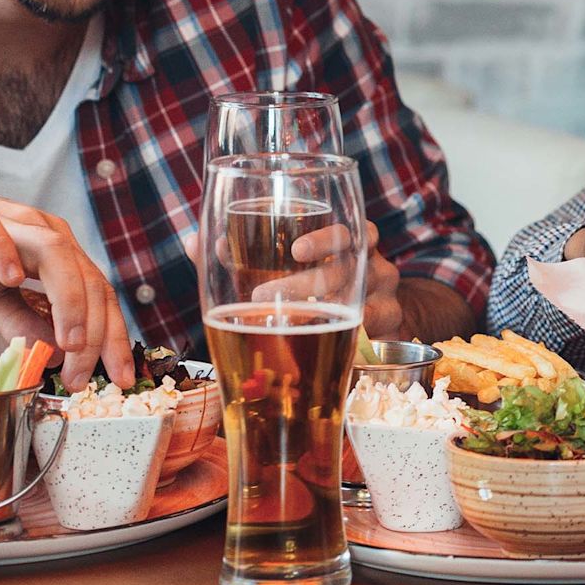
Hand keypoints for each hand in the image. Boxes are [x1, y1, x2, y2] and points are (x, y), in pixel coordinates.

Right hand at [0, 172, 133, 387]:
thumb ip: (23, 323)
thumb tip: (57, 357)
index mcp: (58, 254)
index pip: (99, 295)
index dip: (113, 337)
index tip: (120, 378)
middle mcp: (43, 233)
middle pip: (88, 280)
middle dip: (95, 334)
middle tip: (82, 378)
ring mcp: (9, 223)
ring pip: (55, 253)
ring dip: (70, 301)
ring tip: (70, 343)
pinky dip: (5, 254)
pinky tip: (10, 281)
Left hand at [184, 221, 402, 338]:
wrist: (381, 319)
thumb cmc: (321, 286)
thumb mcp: (287, 265)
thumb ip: (241, 254)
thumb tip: (193, 242)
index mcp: (353, 243)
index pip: (352, 229)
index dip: (326, 238)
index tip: (295, 250)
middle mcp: (374, 268)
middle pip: (349, 269)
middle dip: (305, 284)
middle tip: (262, 297)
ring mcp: (386, 301)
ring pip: (362, 306)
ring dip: (320, 317)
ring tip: (283, 328)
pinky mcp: (391, 336)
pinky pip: (373, 340)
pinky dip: (345, 345)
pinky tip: (317, 354)